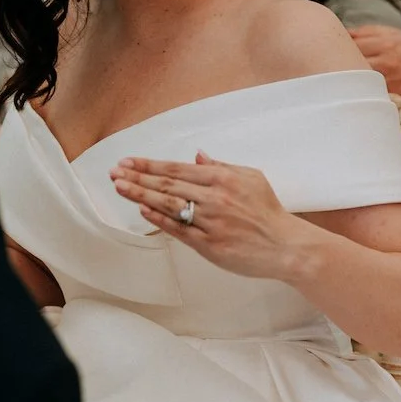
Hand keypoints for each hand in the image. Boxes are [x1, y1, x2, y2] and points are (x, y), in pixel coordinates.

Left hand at [111, 153, 314, 281]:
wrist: (285, 245)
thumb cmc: (268, 211)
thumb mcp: (250, 177)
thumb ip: (220, 166)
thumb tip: (197, 156)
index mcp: (222, 178)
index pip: (176, 169)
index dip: (149, 164)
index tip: (128, 161)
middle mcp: (214, 197)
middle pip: (167, 184)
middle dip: (138, 177)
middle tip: (115, 172)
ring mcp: (211, 221)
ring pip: (169, 205)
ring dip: (141, 194)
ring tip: (120, 187)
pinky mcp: (210, 244)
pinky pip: (180, 229)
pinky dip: (160, 219)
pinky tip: (143, 210)